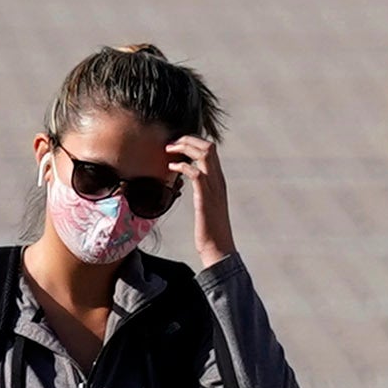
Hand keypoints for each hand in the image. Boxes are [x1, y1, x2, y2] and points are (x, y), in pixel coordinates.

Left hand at [166, 129, 233, 262]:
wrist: (218, 248)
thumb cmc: (210, 229)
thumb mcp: (206, 203)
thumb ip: (202, 190)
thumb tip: (189, 181)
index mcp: (218, 180)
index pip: (211, 149)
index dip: (193, 141)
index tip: (177, 144)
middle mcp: (218, 180)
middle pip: (209, 146)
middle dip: (188, 139)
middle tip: (170, 144)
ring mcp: (214, 188)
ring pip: (205, 154)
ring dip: (185, 147)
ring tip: (169, 150)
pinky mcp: (206, 198)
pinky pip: (196, 173)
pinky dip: (182, 166)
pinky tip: (170, 168)